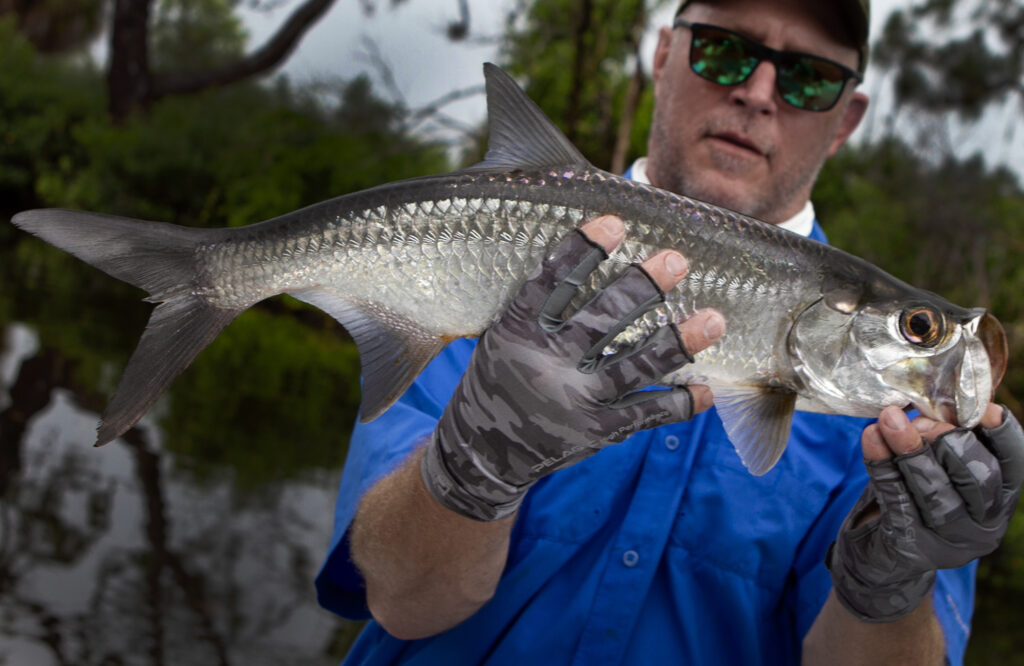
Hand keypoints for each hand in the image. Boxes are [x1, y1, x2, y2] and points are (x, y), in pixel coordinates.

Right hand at [421, 216, 725, 520]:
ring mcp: (574, 401)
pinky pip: (646, 413)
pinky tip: (706, 388)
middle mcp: (546, 365)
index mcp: (516, 334)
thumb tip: (590, 253)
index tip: (614, 224)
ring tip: (715, 320)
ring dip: (677, 342)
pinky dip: (679, 402)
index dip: (580, 252)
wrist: (484, 454)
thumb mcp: (502, 337)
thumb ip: (539, 307)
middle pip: (600, 320)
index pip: (549, 285)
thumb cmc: (498, 379)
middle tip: (677, 261)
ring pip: (634, 366)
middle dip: (642, 288)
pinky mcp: (596, 431)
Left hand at [829, 404, 1023, 621]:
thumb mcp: (939, 468)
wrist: (885, 556)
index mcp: (1001, 500)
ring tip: (888, 419)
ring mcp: (949, 541)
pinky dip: (882, 464)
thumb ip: (943, 440)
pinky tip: (871, 439)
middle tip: (918, 418)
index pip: (1014, 463)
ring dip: (909, 448)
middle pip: (976, 476)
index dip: (1002, 435)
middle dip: (947, 439)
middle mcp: (984, 525)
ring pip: (935, 489)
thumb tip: (931, 410)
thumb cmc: (917, 499)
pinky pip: (896, 499)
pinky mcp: (911, 547)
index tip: (986, 409)